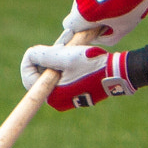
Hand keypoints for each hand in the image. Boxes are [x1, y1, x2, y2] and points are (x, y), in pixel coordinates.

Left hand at [20, 44, 134, 110]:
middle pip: (40, 77)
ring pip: (51, 76)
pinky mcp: (76, 93)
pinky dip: (64, 66)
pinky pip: (62, 78)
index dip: (29, 62)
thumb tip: (30, 55)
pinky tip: (74, 55)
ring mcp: (67, 98)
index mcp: (53, 96)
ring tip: (67, 48)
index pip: (29, 79)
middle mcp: (58, 101)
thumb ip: (44, 55)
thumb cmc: (92, 65)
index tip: (37, 49)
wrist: (118, 72)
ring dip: (55, 60)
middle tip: (56, 47)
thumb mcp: (65, 57)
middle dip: (45, 59)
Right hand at [63, 0, 147, 43]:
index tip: (97, 28)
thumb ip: (110, 38)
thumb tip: (100, 37)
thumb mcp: (124, 28)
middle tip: (113, 13)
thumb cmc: (129, 5)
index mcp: (82, 15)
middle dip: (93, 14)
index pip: (70, 27)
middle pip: (80, 11)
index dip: (83, 30)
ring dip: (97, 0)